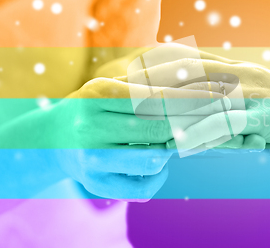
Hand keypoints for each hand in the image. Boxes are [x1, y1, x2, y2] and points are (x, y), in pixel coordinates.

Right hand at [48, 77, 227, 200]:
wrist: (50, 140)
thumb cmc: (93, 109)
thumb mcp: (111, 87)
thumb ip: (147, 84)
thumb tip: (197, 81)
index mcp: (98, 94)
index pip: (157, 97)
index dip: (193, 98)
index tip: (219, 96)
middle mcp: (91, 126)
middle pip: (159, 127)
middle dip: (194, 122)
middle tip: (216, 117)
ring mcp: (91, 158)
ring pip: (153, 158)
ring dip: (173, 150)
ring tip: (176, 141)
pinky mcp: (95, 184)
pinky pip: (142, 188)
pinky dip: (159, 177)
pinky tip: (159, 165)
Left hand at [119, 58, 269, 190]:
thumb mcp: (263, 113)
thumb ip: (232, 115)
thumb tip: (205, 128)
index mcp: (242, 72)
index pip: (192, 63)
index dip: (159, 68)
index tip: (129, 77)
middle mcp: (245, 76)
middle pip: (188, 76)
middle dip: (151, 83)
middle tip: (117, 90)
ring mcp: (256, 94)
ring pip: (203, 97)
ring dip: (167, 107)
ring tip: (133, 115)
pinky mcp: (268, 115)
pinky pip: (228, 123)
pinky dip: (201, 133)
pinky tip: (179, 143)